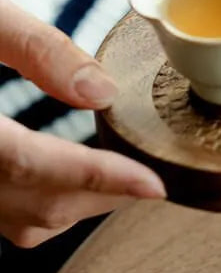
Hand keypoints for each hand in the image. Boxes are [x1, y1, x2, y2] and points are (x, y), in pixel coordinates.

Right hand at [0, 0, 164, 247]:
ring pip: (15, 222)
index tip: (153, 184)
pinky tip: (67, 173)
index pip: (35, 166)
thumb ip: (37, 49)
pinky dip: (41, 204)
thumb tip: (103, 91)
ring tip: (121, 174)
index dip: (99, 179)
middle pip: (32, 205)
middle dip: (100, 195)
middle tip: (150, 174)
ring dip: (75, 204)